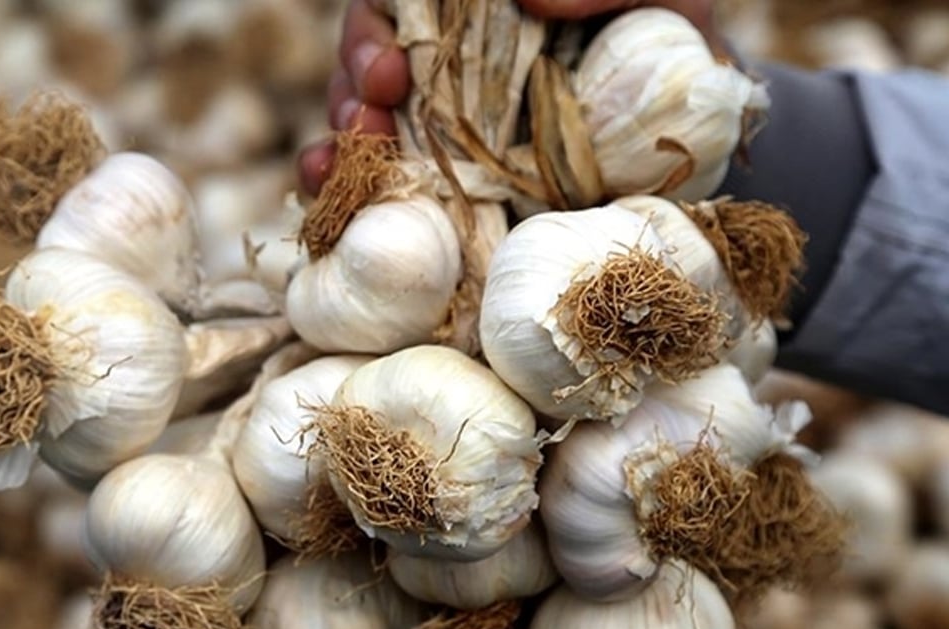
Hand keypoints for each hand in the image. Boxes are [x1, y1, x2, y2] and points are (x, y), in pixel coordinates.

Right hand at [297, 0, 718, 196]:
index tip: (391, 70)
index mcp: (480, 9)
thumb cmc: (669, 38)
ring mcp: (445, 122)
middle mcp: (450, 59)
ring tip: (345, 172)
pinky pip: (385, 184)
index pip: (399, 8)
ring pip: (363, 120)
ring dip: (345, 145)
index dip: (375, 34)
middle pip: (368, 62)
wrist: (695, 122)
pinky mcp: (453, 182)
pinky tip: (336, 208)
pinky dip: (352, 197)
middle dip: (353, 91)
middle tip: (368, 118)